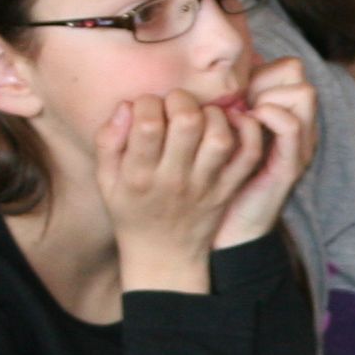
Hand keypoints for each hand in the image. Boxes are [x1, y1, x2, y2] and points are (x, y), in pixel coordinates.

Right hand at [96, 89, 266, 290]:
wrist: (165, 254)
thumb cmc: (131, 209)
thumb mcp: (106, 179)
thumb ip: (109, 140)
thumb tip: (128, 105)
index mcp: (139, 174)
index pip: (147, 124)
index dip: (148, 102)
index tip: (147, 106)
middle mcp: (175, 179)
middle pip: (187, 123)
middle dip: (181, 100)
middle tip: (176, 104)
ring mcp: (206, 185)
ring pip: (220, 137)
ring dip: (213, 115)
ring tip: (201, 115)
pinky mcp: (229, 189)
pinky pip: (248, 155)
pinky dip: (246, 132)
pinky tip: (229, 124)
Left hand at [214, 58, 314, 247]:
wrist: (223, 231)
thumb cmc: (211, 179)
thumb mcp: (216, 134)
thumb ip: (221, 105)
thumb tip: (206, 72)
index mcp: (280, 118)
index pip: (289, 68)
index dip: (261, 67)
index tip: (232, 87)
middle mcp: (296, 129)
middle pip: (298, 76)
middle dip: (266, 78)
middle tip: (238, 98)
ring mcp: (298, 147)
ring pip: (303, 94)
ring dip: (269, 94)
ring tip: (243, 111)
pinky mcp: (290, 166)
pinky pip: (291, 126)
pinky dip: (270, 116)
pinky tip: (245, 123)